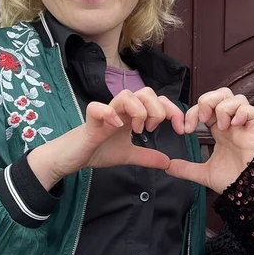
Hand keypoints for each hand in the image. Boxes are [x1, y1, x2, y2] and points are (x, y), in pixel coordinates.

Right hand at [27, 88, 184, 188]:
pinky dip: (109, 113)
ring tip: (138, 130)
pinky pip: (98, 107)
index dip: (172, 111)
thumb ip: (147, 156)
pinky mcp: (90, 120)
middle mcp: (121, 109)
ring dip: (138, 110)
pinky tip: (117, 126)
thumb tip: (168, 162)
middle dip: (157, 109)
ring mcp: (106, 112)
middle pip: (145, 92)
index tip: (180, 129)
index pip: (157, 101)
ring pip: (126, 95)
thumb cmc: (98, 150)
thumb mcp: (128, 155)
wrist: (73, 157)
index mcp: (132, 115)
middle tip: (153, 129)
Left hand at [166, 88, 253, 193]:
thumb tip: (167, 167)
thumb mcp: (202, 173)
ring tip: (222, 126)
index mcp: (220, 130)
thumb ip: (185, 168)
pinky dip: (243, 113)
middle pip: (224, 94)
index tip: (186, 129)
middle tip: (203, 117)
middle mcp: (232, 125)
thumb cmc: (229, 181)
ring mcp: (245, 127)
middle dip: (210, 100)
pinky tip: (235, 125)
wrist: (244, 192)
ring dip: (225, 108)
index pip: (207, 106)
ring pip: (239, 99)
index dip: (194, 111)